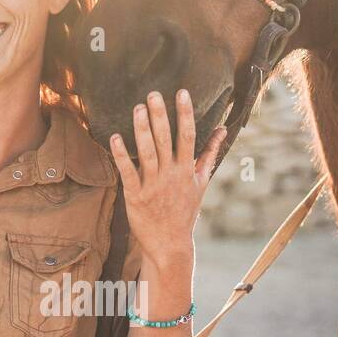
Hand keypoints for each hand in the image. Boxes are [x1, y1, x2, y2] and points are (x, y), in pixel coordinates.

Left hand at [108, 89, 224, 267]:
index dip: (185, 114)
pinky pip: (128, 173)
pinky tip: (115, 138)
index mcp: (186, 170)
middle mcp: (171, 175)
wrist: (170, 244)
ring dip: (142, 130)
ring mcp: (153, 185)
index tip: (182, 92)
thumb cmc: (185, 210)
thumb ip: (209, 154)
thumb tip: (223, 130)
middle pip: (166, 140)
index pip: (188, 136)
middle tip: (153, 94)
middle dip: (160, 116)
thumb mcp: (201, 182)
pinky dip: (121, 156)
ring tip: (137, 108)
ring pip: (147, 153)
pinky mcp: (136, 196)